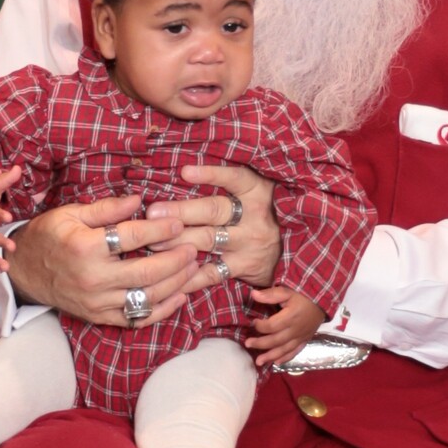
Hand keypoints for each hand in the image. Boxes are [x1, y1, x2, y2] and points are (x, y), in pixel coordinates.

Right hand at [2, 195, 217, 326]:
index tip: (179, 223)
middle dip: (176, 260)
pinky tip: (180, 296)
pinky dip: (162, 310)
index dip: (161, 229)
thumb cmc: (49, 236)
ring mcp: (97, 302)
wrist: (23, 270)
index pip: (134, 237)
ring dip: (175, 283)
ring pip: (146, 298)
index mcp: (85, 247)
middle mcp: (93, 278)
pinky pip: (137, 319)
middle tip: (194, 247)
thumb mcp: (71, 213)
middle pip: (147, 272)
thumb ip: (106, 208)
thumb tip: (138, 200)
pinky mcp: (99, 317)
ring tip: (192, 268)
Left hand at [147, 163, 282, 288]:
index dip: (211, 175)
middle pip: (214, 211)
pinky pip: (212, 272)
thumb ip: (230, 182)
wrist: (294, 249)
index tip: (185, 172)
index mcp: (256, 191)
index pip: (235, 178)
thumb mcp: (256, 191)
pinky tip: (170, 274)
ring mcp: (249, 244)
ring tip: (153, 241)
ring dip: (178, 241)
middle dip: (181, 211)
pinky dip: (190, 275)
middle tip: (153, 213)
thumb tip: (184, 171)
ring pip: (209, 240)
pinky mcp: (243, 267)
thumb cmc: (262, 212)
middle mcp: (254, 217)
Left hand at [244, 285, 324, 369]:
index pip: (271, 326)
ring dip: (270, 356)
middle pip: (275, 340)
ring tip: (258, 362)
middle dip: (260, 343)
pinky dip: (285, 358)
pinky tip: (276, 362)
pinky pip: (295, 352)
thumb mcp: (287, 291)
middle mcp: (295, 330)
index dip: (260, 326)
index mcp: (291, 317)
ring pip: (284, 350)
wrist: (323, 302)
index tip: (253, 322)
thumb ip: (270, 294)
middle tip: (247, 344)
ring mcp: (301, 337)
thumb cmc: (303, 296)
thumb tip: (252, 294)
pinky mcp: (305, 341)